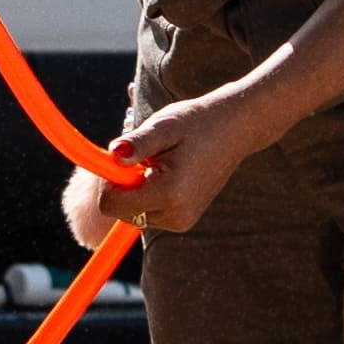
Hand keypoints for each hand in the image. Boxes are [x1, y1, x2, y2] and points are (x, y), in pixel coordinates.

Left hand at [68, 76, 285, 245]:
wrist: (235, 129)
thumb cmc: (197, 122)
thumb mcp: (164, 126)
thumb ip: (137, 144)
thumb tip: (114, 155)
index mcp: (169, 194)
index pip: (111, 204)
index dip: (109, 179)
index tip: (125, 156)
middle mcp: (175, 215)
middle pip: (120, 211)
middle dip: (124, 184)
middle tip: (147, 157)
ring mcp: (181, 221)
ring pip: (133, 212)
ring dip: (136, 189)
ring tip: (162, 162)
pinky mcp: (183, 220)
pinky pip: (148, 212)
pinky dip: (148, 193)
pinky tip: (167, 172)